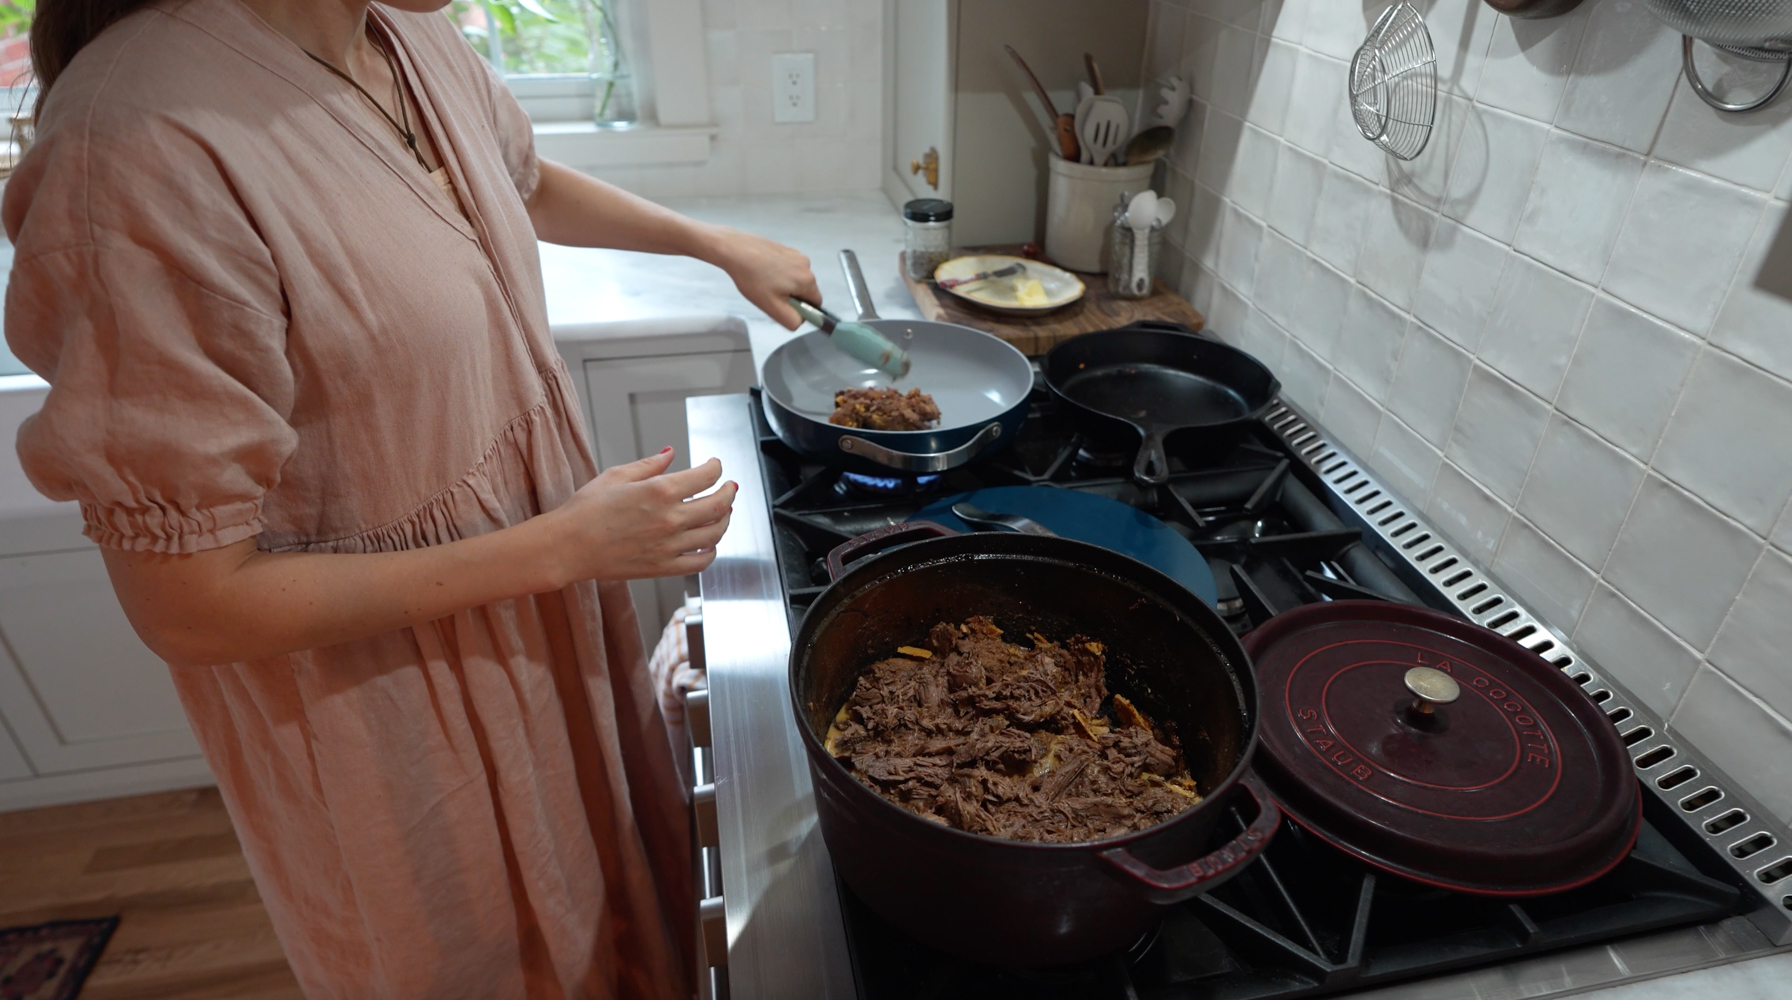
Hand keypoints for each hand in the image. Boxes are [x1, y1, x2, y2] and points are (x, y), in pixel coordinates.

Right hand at [546, 448, 737, 583]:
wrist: (568, 546)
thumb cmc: (585, 510)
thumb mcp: (616, 475)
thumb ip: (650, 464)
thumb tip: (670, 453)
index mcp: (660, 491)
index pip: (706, 476)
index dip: (716, 468)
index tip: (715, 466)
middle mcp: (670, 519)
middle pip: (719, 505)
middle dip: (729, 492)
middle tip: (730, 487)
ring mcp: (669, 546)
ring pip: (714, 534)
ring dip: (725, 520)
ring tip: (724, 513)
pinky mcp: (663, 567)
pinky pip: (700, 562)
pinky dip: (711, 552)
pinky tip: (709, 544)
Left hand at [706, 225, 819, 329]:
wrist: (734, 250)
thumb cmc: (752, 279)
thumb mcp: (772, 307)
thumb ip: (792, 320)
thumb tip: (802, 321)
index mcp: (808, 280)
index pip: (816, 303)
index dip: (802, 310)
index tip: (784, 307)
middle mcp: (807, 264)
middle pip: (806, 290)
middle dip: (791, 296)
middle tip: (770, 295)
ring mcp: (796, 254)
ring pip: (796, 279)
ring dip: (784, 284)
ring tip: (764, 282)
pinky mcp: (785, 248)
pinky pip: (788, 267)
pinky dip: (778, 272)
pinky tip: (762, 271)